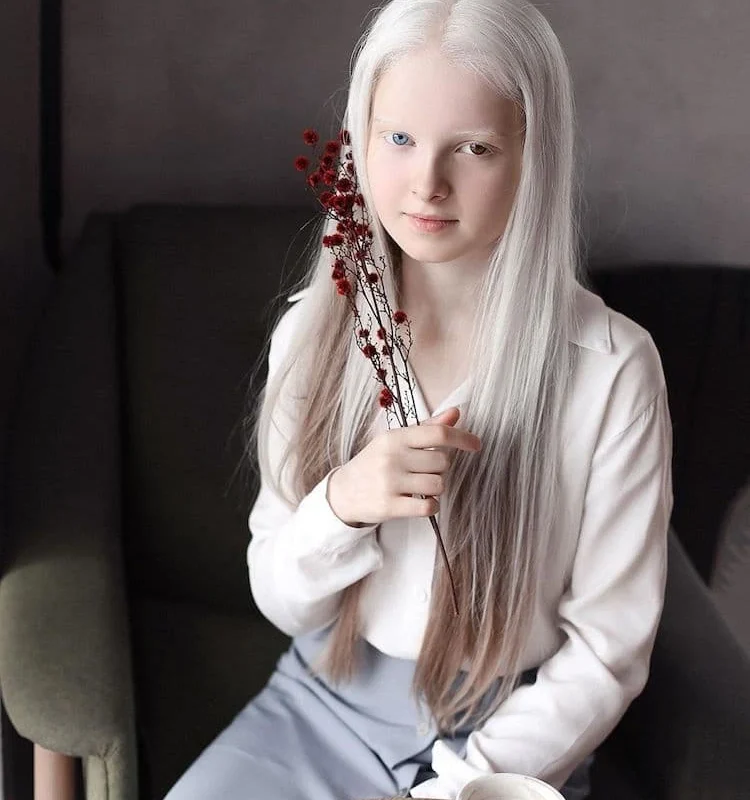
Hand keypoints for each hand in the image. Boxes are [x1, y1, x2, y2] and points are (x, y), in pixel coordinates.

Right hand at [327, 406, 480, 526]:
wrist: (343, 492)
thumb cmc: (375, 463)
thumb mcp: (396, 441)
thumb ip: (427, 428)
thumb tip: (456, 412)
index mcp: (395, 437)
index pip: (438, 434)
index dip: (462, 438)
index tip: (476, 444)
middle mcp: (392, 457)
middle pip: (443, 462)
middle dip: (441, 468)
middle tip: (425, 471)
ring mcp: (390, 482)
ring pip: (438, 485)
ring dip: (436, 488)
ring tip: (419, 486)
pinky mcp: (389, 506)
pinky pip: (428, 506)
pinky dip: (431, 505)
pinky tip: (420, 501)